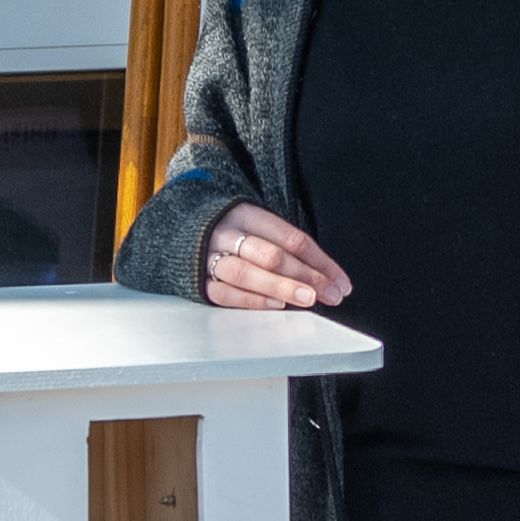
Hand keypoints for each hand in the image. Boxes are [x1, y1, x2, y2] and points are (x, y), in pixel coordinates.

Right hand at [201, 202, 350, 310]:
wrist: (179, 229)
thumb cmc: (231, 232)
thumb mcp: (257, 226)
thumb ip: (286, 247)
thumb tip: (325, 276)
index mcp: (247, 214)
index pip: (291, 238)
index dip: (319, 261)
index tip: (340, 281)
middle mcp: (228, 234)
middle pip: (271, 255)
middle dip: (305, 276)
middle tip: (329, 293)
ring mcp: (209, 257)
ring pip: (247, 273)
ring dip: (281, 287)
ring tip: (306, 299)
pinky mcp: (199, 281)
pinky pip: (225, 293)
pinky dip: (251, 300)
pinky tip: (274, 305)